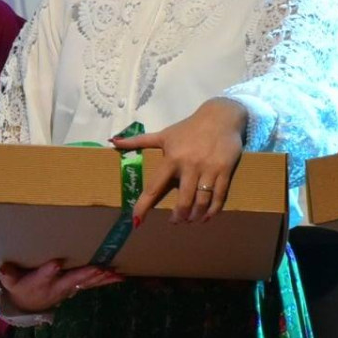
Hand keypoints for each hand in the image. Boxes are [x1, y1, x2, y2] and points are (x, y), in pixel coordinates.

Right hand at [0, 260, 123, 314]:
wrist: (29, 305)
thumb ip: (8, 275)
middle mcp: (57, 286)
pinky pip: (93, 284)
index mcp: (40, 282)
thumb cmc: (20, 287)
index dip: (49, 270)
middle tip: (100, 269)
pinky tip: (120, 277)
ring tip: (115, 274)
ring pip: (87, 283)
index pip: (44, 275)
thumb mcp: (10, 283)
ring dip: (101, 279)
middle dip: (86, 274)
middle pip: (72, 280)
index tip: (56, 263)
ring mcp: (68, 289)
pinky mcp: (77, 288)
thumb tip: (2, 268)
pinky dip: (106, 281)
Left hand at [117, 98, 247, 224]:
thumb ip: (139, 141)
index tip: (136, 220)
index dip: (144, 205)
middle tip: (175, 221)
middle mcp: (189, 166)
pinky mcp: (224, 170)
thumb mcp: (164, 134)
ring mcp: (208, 169)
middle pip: (183, 201)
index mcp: (172, 159)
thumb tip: (113, 141)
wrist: (221, 116)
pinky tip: (207, 215)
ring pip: (202, 201)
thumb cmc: (189, 128)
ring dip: (195, 215)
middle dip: (178, 216)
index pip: (154, 187)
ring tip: (191, 220)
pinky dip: (213, 209)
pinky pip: (219, 195)